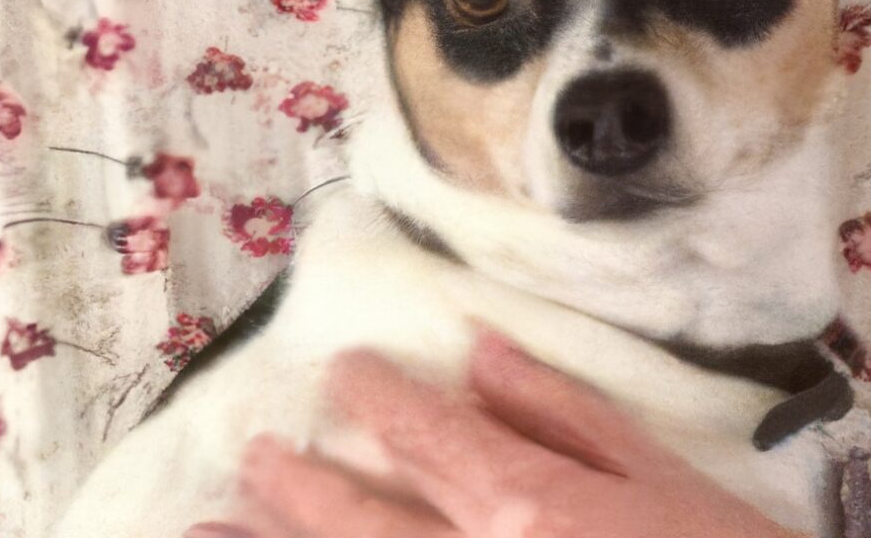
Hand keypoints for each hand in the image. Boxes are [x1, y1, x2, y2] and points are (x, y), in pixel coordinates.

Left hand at [188, 329, 805, 537]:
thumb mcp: (661, 478)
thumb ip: (561, 414)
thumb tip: (477, 350)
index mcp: (528, 509)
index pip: (430, 441)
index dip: (376, 403)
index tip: (337, 372)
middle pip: (362, 526)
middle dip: (296, 491)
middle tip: (246, 459)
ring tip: (209, 533)